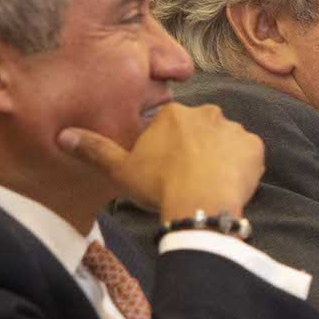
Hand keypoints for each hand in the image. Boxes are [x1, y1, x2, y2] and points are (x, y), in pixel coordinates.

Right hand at [58, 103, 263, 221]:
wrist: (200, 204)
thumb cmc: (159, 186)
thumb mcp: (120, 170)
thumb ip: (94, 149)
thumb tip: (63, 136)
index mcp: (174, 115)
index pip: (171, 127)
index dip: (168, 149)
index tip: (165, 170)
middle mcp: (207, 113)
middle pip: (200, 130)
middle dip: (195, 149)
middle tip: (187, 178)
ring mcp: (234, 129)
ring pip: (225, 141)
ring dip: (219, 157)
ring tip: (208, 184)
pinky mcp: (255, 148)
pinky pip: (248, 155)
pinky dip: (241, 167)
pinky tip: (229, 185)